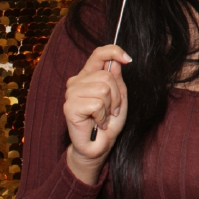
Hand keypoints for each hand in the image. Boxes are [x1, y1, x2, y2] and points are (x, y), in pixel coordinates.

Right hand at [63, 45, 130, 184]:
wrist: (98, 147)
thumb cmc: (108, 124)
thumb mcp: (119, 99)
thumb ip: (117, 80)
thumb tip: (117, 61)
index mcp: (88, 76)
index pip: (98, 54)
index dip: (113, 52)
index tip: (127, 59)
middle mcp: (77, 81)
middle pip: (107, 76)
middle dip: (116, 96)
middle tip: (112, 111)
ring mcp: (71, 93)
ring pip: (103, 89)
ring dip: (110, 107)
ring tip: (103, 117)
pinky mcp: (70, 106)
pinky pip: (97, 104)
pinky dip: (102, 116)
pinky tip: (97, 123)